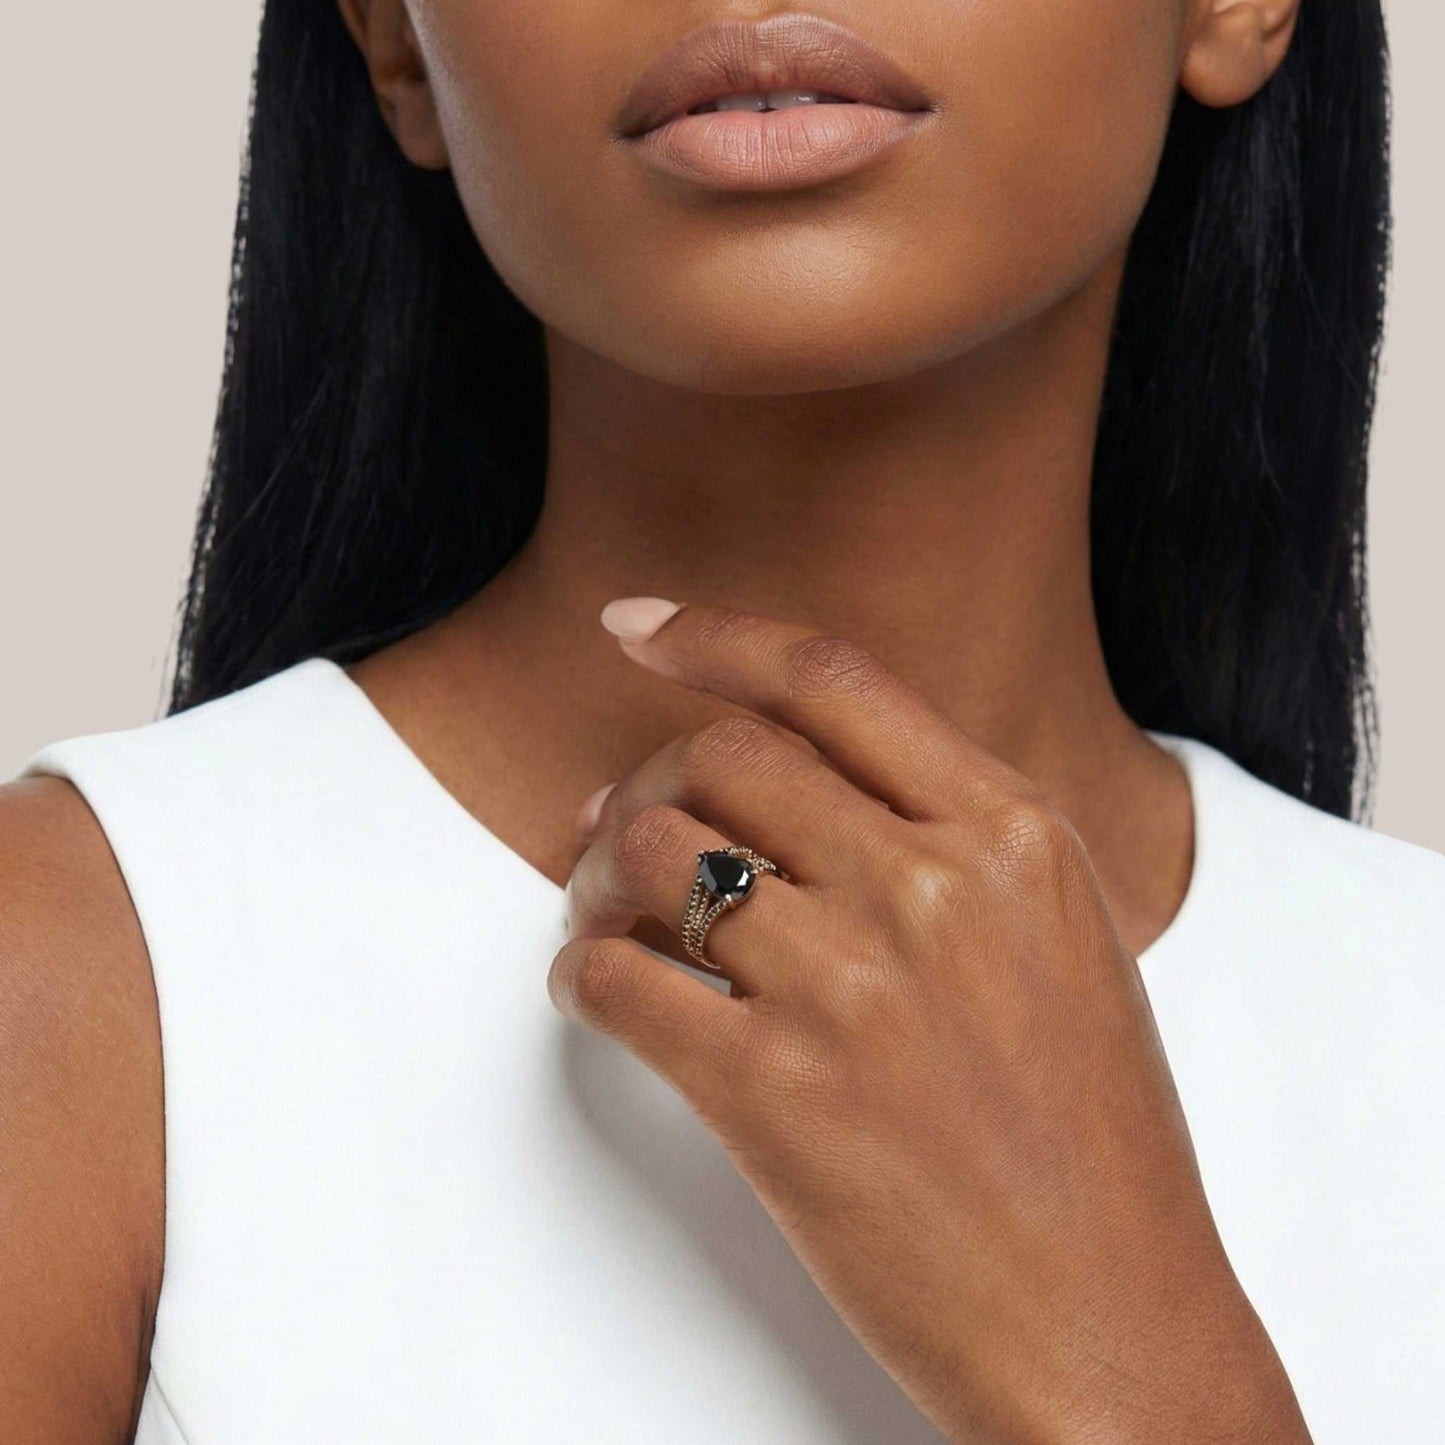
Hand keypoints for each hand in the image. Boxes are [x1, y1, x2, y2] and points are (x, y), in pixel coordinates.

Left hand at [549, 599, 1309, 1443]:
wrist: (1110, 1318)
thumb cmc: (1092, 1135)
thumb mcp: (1061, 936)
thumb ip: (951, 834)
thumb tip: (789, 780)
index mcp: (1013, 832)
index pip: (830, 680)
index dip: (714, 636)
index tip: (634, 629)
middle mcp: (931, 886)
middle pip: (723, 755)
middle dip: (644, 778)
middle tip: (610, 822)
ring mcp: (851, 986)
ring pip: (654, 854)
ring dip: (597, 873)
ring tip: (600, 911)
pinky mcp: (774, 1094)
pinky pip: (619, 981)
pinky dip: (580, 970)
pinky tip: (594, 987)